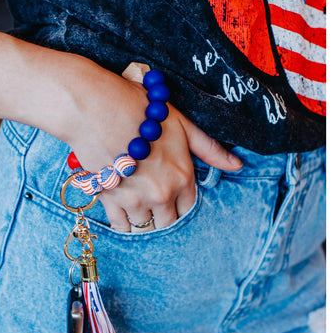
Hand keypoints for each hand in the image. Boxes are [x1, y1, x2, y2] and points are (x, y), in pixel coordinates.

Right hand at [0, 25, 241, 231]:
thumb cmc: (140, 109)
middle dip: (162, 214)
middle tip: (152, 199)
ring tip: (135, 200)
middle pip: (167, 222)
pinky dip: (122, 222)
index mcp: (182, 177)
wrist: (95, 106)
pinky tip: (121, 209)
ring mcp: (134, 200)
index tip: (173, 196)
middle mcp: (161, 194)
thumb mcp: (182, 125)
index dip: (181, 203)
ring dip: (142, 218)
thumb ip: (209, 149)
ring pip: (143, 226)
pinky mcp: (108, 200)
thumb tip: (237, 165)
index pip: (189, 208)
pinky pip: (119, 226)